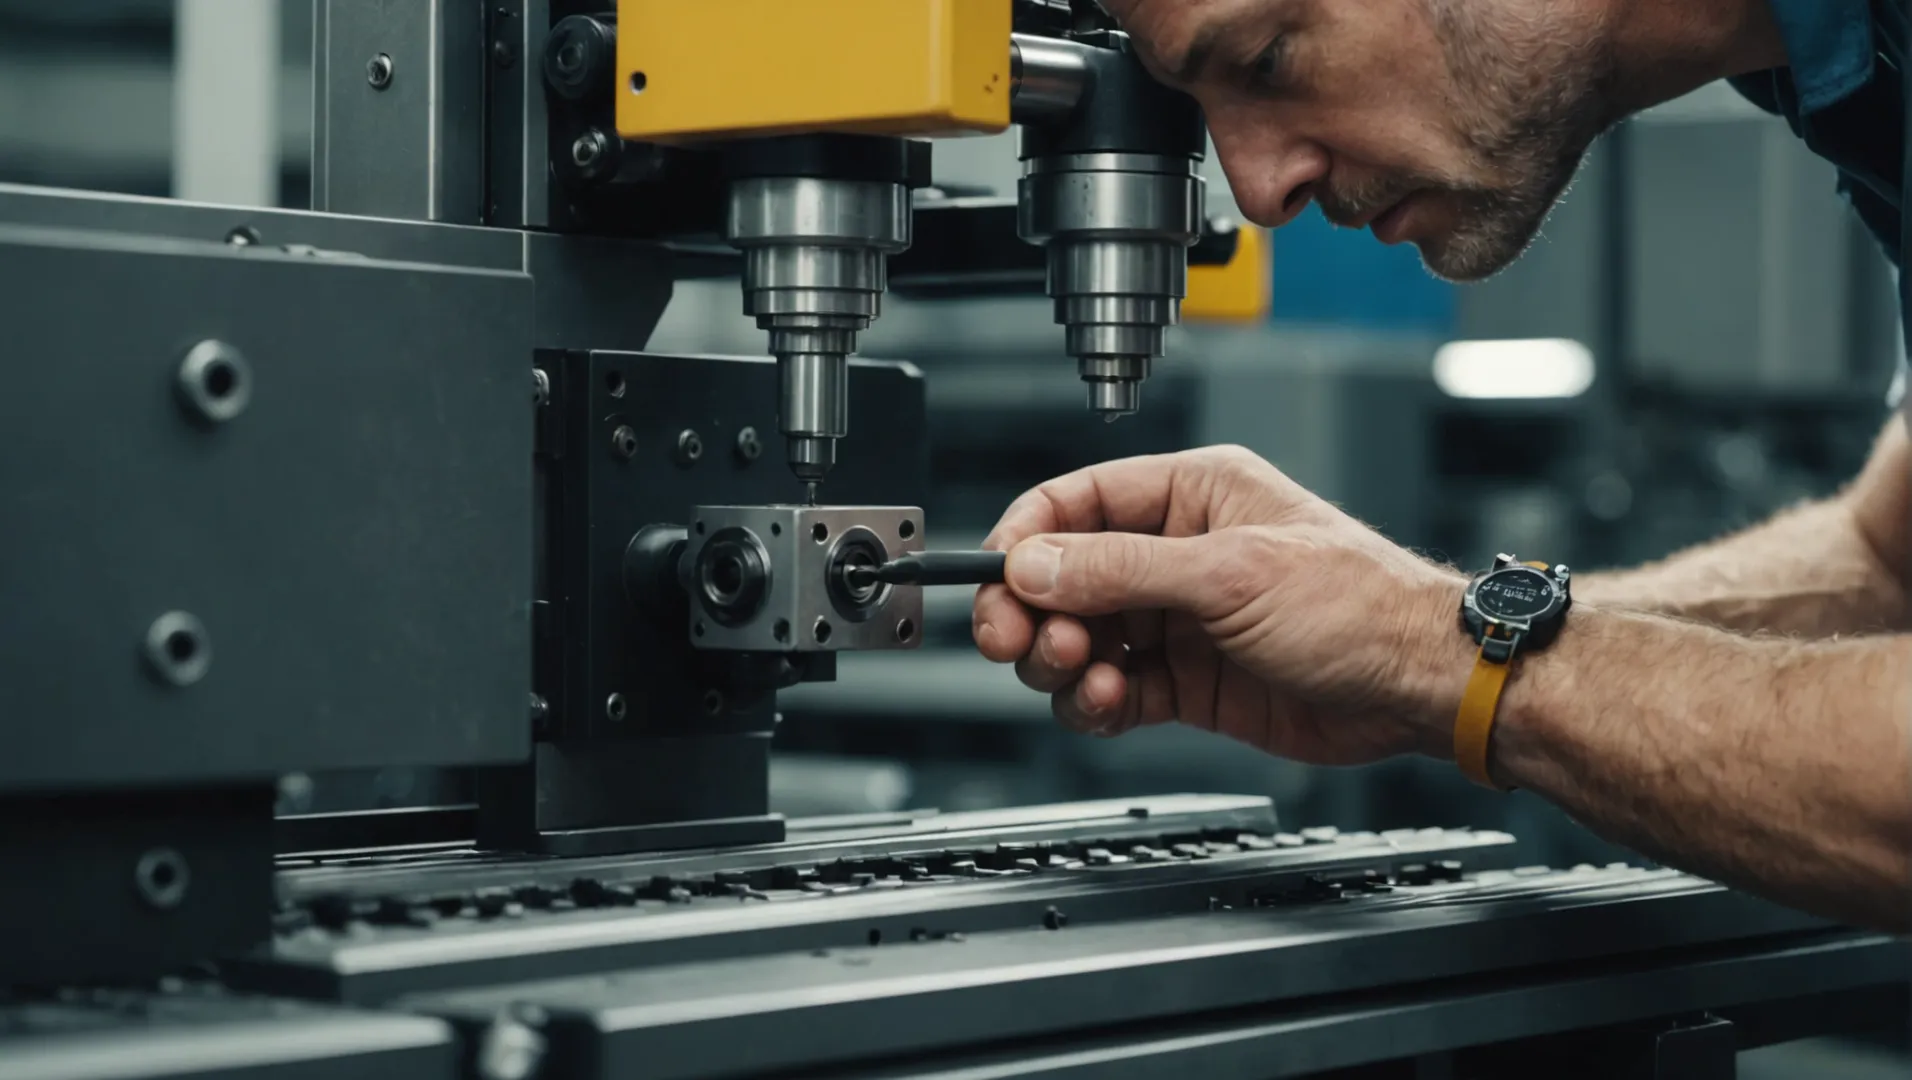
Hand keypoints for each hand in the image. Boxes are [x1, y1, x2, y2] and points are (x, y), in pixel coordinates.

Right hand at [971, 446, 1470, 765]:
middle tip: (1022, 642)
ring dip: (1064, 663)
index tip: (995, 581)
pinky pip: (1110, 689)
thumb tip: (1037, 562)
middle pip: (1062, 576)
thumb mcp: (1230, 574)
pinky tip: (1110, 703)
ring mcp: (1177, 620)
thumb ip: (1122, 569)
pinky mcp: (1184, 680)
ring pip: (1078, 638)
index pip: (1075, 503)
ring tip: (1087, 675)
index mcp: (1191, 494)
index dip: (1025, 540)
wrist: (1419, 686)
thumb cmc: (1362, 605)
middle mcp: (1176, 552)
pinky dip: (1095, 702)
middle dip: (1033, 611)